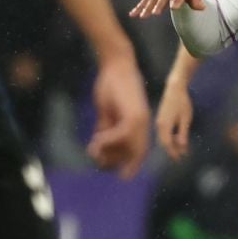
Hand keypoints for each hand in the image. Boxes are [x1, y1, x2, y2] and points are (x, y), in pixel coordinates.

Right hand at [86, 54, 150, 178]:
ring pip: (131, 148)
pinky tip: (95, 138)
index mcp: (140, 125)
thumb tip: (98, 147)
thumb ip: (105, 129)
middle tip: (99, 162)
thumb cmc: (111, 86)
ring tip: (94, 151)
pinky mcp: (133, 114)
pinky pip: (122, 135)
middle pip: (136, 154)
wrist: (115, 64)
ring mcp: (140, 120)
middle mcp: (144, 125)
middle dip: (117, 162)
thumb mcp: (107, 112)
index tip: (117, 173)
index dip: (129, 164)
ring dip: (111, 153)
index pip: (138, 151)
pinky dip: (109, 140)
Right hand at [154, 76, 193, 161]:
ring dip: (171, 144)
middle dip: (172, 150)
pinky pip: (163, 132)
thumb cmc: (182, 102)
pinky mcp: (160, 118)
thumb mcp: (186, 119)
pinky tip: (176, 138)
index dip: (174, 152)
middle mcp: (159, 125)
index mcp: (164, 125)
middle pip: (164, 142)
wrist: (175, 88)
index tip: (180, 159)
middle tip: (181, 157)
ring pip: (163, 137)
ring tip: (181, 149)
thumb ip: (183, 133)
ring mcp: (159, 121)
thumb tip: (182, 147)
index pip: (167, 144)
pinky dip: (169, 138)